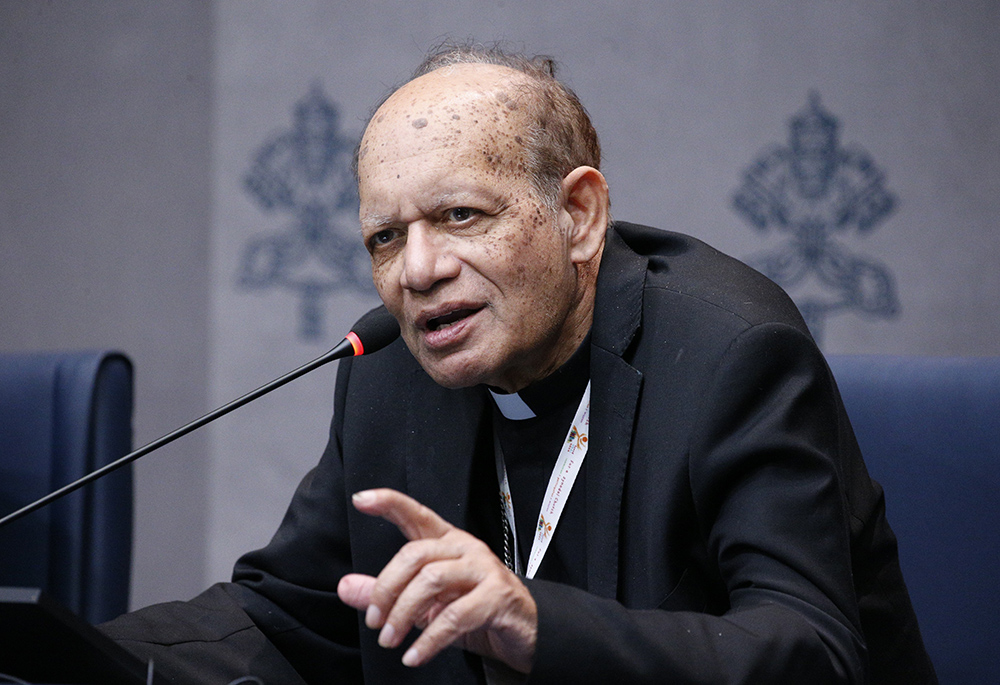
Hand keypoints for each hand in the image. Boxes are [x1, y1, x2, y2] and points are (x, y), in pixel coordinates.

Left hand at [337, 488, 536, 671]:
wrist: (524, 631)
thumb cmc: (474, 610)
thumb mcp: (425, 604)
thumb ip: (386, 593)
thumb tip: (346, 587)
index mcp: (447, 542)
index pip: (416, 514)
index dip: (389, 503)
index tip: (362, 499)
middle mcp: (465, 548)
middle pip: (415, 554)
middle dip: (386, 588)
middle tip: (373, 620)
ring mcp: (484, 570)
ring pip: (431, 580)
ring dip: (403, 613)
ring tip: (389, 639)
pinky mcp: (497, 597)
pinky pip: (454, 616)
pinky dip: (429, 640)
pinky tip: (414, 655)